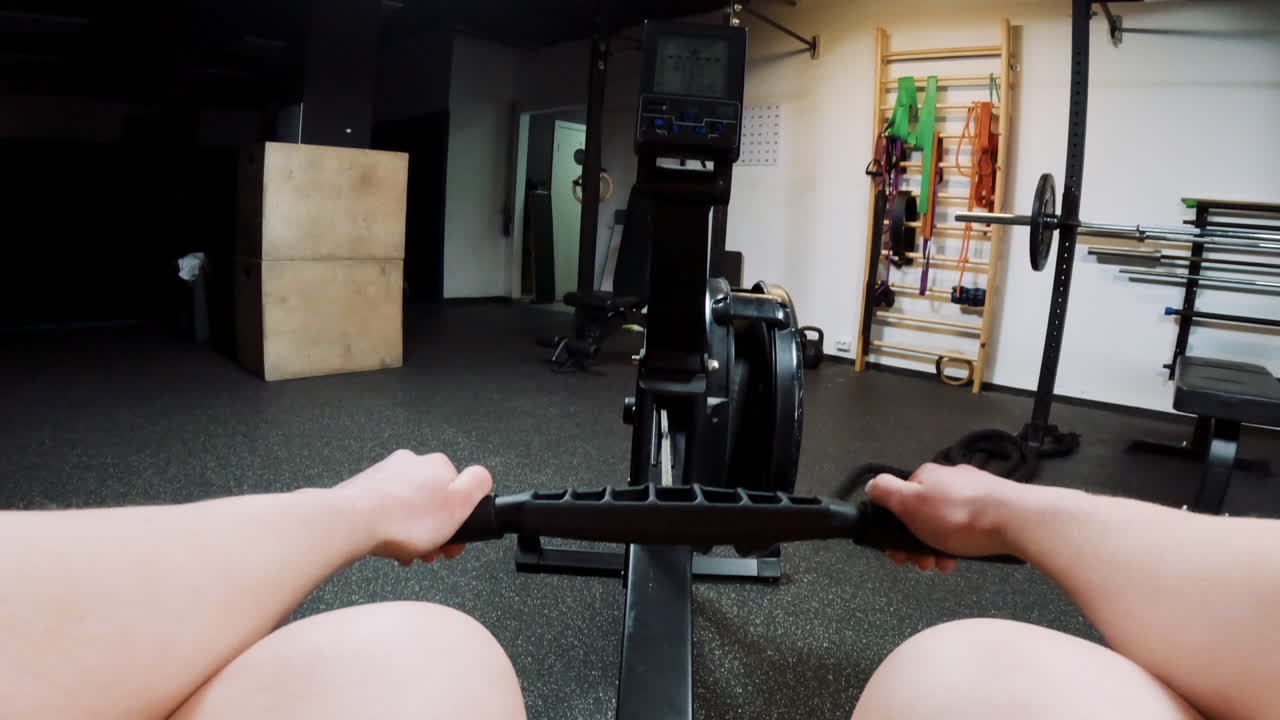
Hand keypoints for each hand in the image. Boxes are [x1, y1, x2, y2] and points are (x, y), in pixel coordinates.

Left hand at [333, 450, 492, 565]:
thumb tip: (483, 476)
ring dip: (413, 532)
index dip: (459, 521)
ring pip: (410, 508)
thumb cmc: (403, 519)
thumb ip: (479, 483)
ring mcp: (386, 475)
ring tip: (408, 553)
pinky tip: (390, 545)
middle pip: (433, 501)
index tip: (453, 540)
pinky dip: (392, 528)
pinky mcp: (366, 488)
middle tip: (432, 551)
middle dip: (435, 529)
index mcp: (437, 465)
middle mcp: (411, 463)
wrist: (351, 523)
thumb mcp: (459, 504)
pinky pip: (387, 510)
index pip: (459, 492)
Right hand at [865, 463, 1021, 571]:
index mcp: (926, 476)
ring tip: (944, 565)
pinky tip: (965, 555)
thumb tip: (871, 484)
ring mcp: (974, 490)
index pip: (901, 501)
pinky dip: (962, 542)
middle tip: (923, 565)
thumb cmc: (957, 516)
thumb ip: (886, 492)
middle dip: (918, 542)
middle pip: (923, 514)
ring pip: (946, 522)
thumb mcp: (910, 504)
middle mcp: (949, 478)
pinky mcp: (994, 504)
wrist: (1016, 520)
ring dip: (939, 546)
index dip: (896, 529)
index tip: (899, 554)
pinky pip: (969, 525)